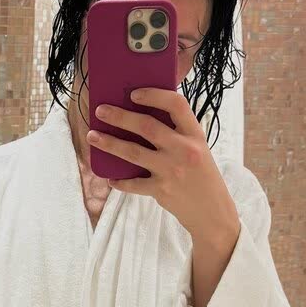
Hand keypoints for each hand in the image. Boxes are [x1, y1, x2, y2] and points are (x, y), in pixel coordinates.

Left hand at [86, 86, 240, 241]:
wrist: (212, 212)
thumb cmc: (202, 176)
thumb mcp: (198, 149)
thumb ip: (178, 134)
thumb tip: (143, 115)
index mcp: (194, 135)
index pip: (176, 105)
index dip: (154, 95)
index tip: (134, 94)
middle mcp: (184, 150)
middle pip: (147, 126)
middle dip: (120, 117)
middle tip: (100, 111)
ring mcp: (171, 170)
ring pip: (133, 152)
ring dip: (109, 143)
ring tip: (93, 136)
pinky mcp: (161, 190)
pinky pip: (133, 184)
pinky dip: (120, 182)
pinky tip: (110, 178)